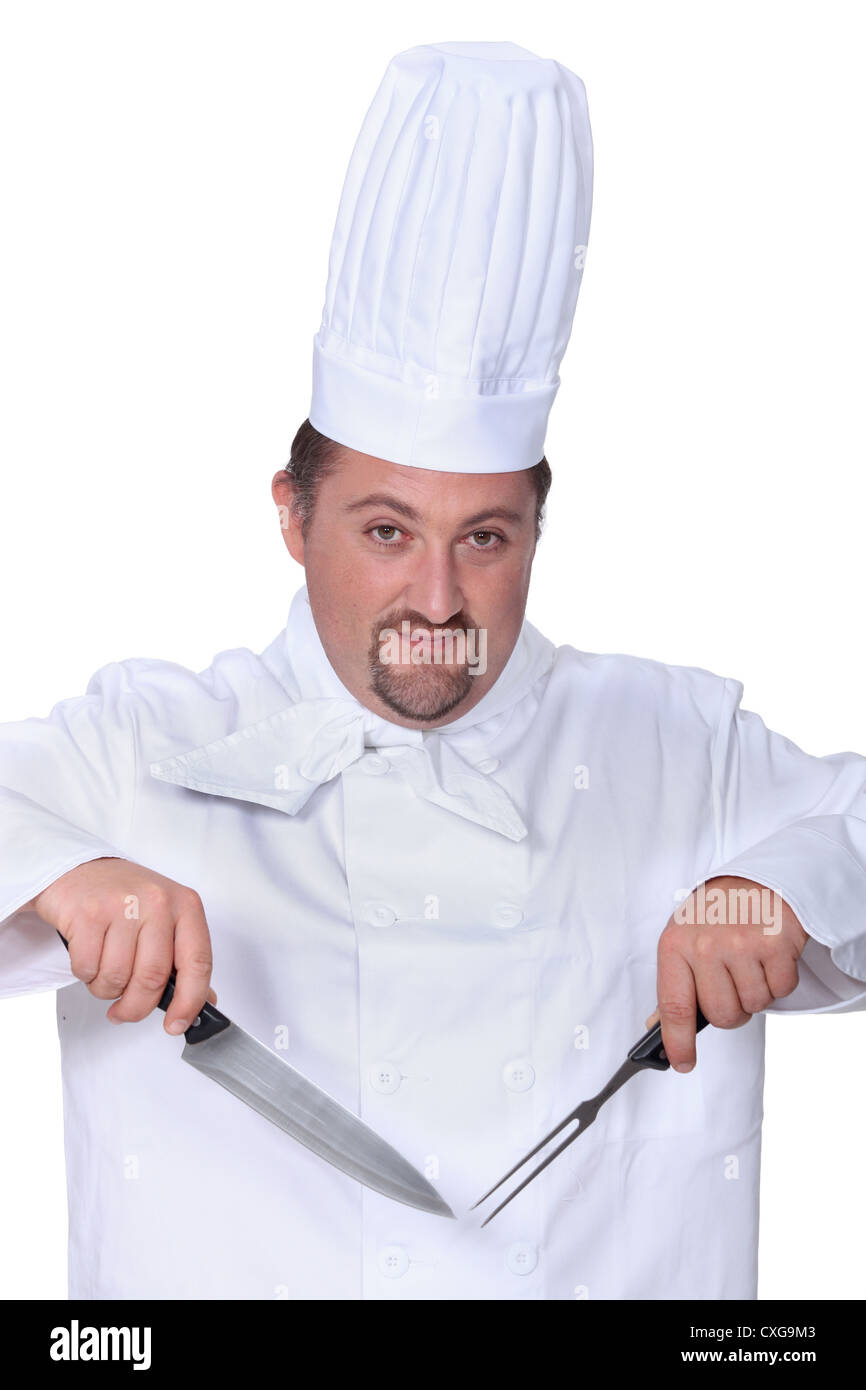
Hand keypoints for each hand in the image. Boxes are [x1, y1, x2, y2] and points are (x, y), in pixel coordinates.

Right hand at [31, 857, 215, 1034]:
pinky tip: (89, 957)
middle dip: (136, 1007)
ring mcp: (122, 905)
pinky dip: (86, 975)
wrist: (79, 869)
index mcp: (186, 905)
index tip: (176, 1025)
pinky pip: (87, 969)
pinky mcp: (87, 913)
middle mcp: (158, 902)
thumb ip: (184, 958)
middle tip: (125, 1012)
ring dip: (107, 990)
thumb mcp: (165, 919)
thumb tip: (204, 1001)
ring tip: (105, 974)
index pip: (198, 963)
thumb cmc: (125, 899)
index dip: (190, 1002)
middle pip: (153, 978)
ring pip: (117, 978)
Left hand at [646, 875, 807, 1071]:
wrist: (756, 880)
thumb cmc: (716, 915)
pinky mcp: (776, 943)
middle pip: (723, 1016)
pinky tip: (769, 955)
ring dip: (756, 992)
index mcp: (675, 946)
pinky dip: (780, 979)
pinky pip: (781, 990)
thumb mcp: (683, 941)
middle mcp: (706, 946)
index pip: (673, 1007)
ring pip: (754, 1005)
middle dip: (732, 1009)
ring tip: (750, 962)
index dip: (678, 1041)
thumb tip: (656, 1026)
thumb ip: (674, 985)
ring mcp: (742, 944)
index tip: (682, 1063)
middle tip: (733, 983)